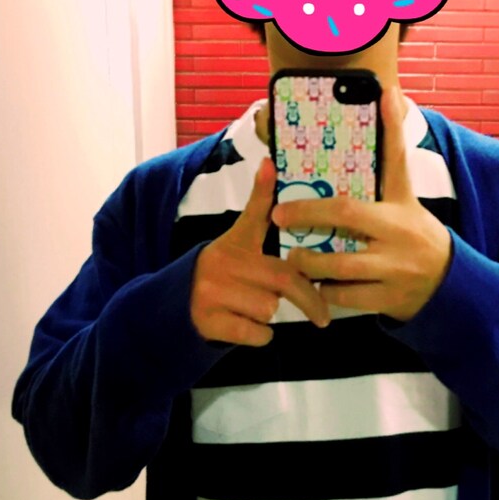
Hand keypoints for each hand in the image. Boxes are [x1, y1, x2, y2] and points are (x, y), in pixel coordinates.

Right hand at [190, 156, 330, 345]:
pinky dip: (259, 336)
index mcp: (234, 244)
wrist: (177, 307)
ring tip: (253, 310)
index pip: (252, 215)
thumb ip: (258, 211)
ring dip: (270, 317)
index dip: (262, 193)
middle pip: (280, 280)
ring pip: (269, 310)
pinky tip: (245, 327)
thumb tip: (269, 163)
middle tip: (321, 316)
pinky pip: (256, 333)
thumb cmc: (222, 274)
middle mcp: (222, 263)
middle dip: (306, 299)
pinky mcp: (209, 321)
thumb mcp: (238, 242)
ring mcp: (212, 292)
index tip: (269, 165)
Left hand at [271, 86, 453, 322]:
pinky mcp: (387, 300)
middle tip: (279, 218)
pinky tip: (315, 286)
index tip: (296, 184)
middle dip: (307, 216)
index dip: (341, 172)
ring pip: (341, 267)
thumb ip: (393, 151)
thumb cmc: (415, 229)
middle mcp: (397, 236)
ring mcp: (393, 271)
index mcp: (399, 208)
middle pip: (346, 219)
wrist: (448, 281)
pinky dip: (326, 292)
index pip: (375, 176)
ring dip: (311, 263)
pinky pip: (347, 298)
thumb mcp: (406, 193)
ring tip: (294, 258)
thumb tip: (390, 93)